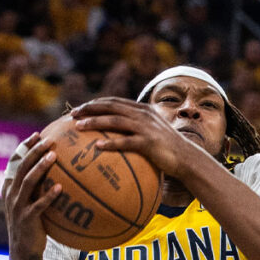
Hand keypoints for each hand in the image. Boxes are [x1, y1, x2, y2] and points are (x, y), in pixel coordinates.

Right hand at [4, 132, 61, 258]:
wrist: (24, 251)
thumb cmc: (32, 223)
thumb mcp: (30, 202)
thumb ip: (38, 186)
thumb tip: (59, 168)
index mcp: (9, 187)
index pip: (14, 162)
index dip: (24, 147)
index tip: (37, 135)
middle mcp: (11, 194)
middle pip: (21, 167)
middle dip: (34, 151)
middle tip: (50, 140)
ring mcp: (17, 207)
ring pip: (27, 182)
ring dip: (40, 167)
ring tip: (54, 156)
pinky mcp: (27, 219)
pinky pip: (38, 205)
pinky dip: (48, 195)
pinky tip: (60, 187)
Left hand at [71, 98, 202, 178]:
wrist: (187, 158)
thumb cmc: (166, 150)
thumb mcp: (152, 133)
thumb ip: (135, 130)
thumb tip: (113, 138)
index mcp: (142, 110)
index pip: (114, 102)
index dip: (95, 103)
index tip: (78, 109)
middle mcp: (143, 115)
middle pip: (111, 107)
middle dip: (89, 108)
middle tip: (72, 114)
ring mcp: (146, 128)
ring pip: (115, 121)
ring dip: (95, 122)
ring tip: (79, 127)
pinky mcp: (149, 142)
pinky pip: (126, 142)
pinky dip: (111, 144)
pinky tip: (97, 148)